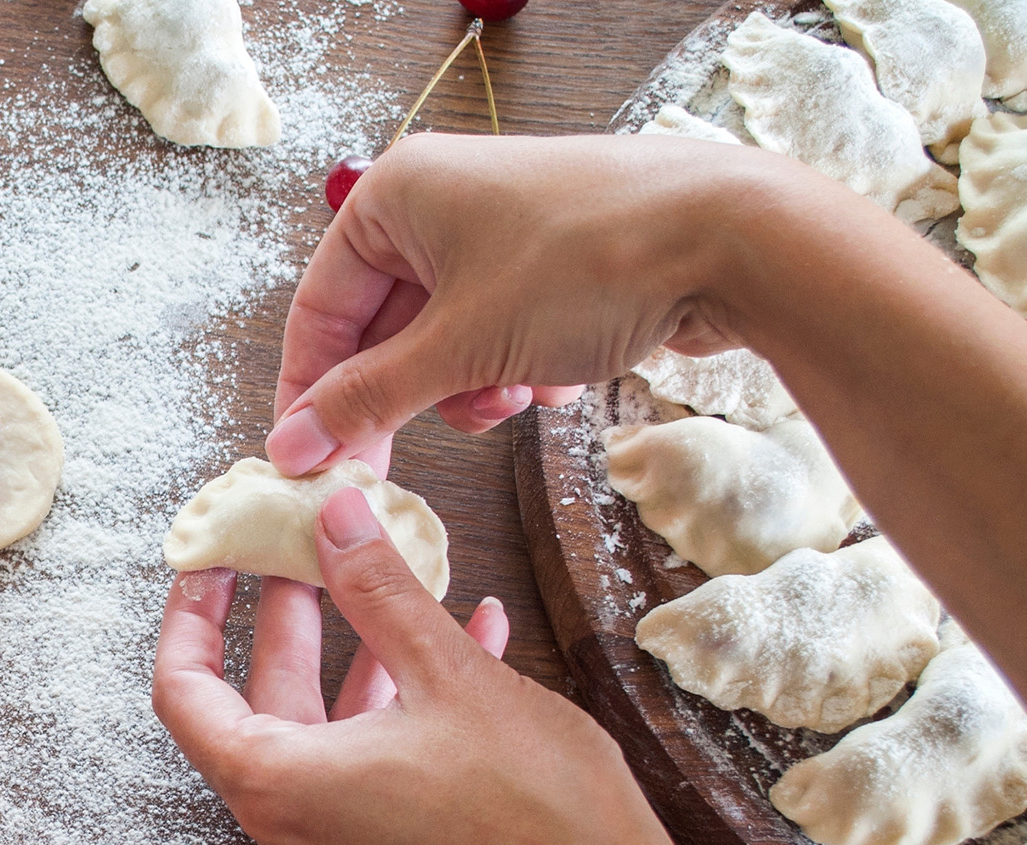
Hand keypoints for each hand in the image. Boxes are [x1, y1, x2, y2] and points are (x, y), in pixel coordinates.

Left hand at [150, 488, 706, 844]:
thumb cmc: (537, 811)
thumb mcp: (448, 674)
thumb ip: (378, 590)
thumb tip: (336, 518)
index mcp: (278, 788)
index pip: (183, 692)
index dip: (193, 616)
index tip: (217, 562)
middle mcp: (288, 838)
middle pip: (255, 711)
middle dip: (289, 623)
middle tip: (308, 553)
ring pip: (321, 741)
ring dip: (356, 660)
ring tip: (392, 584)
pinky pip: (363, 778)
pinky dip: (393, 714)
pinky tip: (463, 645)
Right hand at [266, 132, 800, 474]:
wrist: (731, 237)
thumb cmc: (591, 262)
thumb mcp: (461, 347)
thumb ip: (370, 401)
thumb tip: (296, 444)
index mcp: (395, 197)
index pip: (319, 308)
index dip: (310, 392)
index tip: (306, 458)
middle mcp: (440, 203)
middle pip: (382, 329)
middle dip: (405, 396)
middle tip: (390, 466)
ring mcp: (499, 230)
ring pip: (443, 340)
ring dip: (467, 388)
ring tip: (508, 398)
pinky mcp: (549, 261)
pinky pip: (498, 332)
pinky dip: (515, 368)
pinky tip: (556, 378)